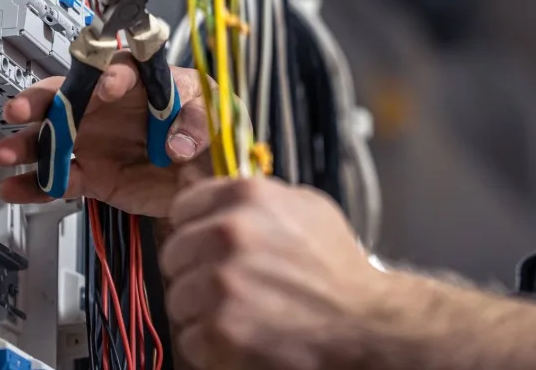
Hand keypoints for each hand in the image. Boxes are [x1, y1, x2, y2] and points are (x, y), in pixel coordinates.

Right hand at [0, 54, 212, 216]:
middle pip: (69, 96)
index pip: (121, 70)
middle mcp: (112, 108)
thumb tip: (179, 144)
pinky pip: (61, 178)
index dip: (112, 75)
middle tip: (22, 109)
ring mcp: (98, 141)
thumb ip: (198, 124)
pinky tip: (15, 186)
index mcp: (143, 82)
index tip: (107, 86)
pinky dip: (36, 185)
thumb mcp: (217, 115)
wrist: (211, 172)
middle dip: (42, 101)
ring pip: (54, 138)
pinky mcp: (95, 174)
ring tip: (5, 152)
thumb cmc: (212, 127)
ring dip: (27, 144)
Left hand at [160, 175, 384, 369]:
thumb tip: (216, 191)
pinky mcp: (218, 329)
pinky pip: (188, 337)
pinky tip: (244, 333)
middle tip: (229, 283)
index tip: (207, 242)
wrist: (362, 321)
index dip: (195, 227)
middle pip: (174, 253)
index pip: (184, 206)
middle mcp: (229, 233)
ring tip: (241, 310)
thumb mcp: (307, 207)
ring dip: (201, 309)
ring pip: (177, 297)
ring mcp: (221, 282)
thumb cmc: (336, 266)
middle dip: (196, 270)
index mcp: (248, 196)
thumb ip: (260, 196)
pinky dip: (211, 344)